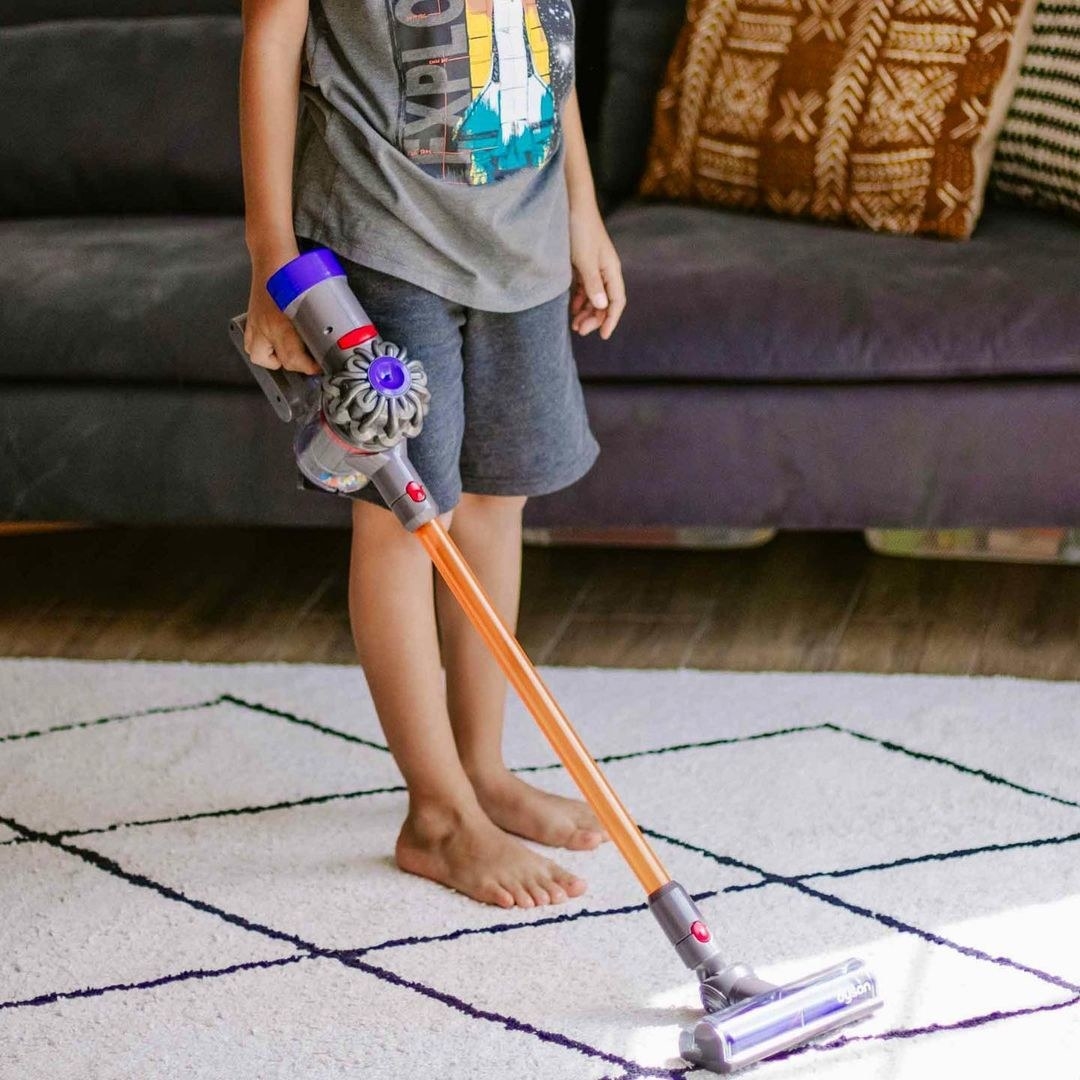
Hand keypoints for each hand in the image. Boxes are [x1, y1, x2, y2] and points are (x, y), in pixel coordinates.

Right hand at [243, 251, 320, 374]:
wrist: (272, 258)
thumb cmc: (292, 273)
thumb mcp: (313, 299)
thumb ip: (321, 320)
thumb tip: (335, 336)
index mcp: (283, 323)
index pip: (294, 359)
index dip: (309, 368)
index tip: (320, 366)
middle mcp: (267, 327)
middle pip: (281, 361)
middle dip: (298, 365)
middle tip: (309, 361)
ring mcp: (256, 324)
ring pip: (259, 356)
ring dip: (274, 359)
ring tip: (287, 353)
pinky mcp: (251, 320)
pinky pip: (251, 344)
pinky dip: (261, 348)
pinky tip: (272, 344)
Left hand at [569, 206, 625, 340]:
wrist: (571, 204)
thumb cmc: (580, 230)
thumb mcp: (585, 260)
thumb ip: (593, 284)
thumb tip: (603, 306)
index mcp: (611, 269)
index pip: (617, 301)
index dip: (611, 319)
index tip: (603, 336)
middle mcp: (605, 270)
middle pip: (605, 302)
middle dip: (594, 318)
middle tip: (579, 330)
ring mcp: (593, 267)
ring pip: (593, 296)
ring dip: (586, 311)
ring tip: (574, 323)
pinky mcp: (581, 263)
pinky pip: (583, 288)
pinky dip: (579, 300)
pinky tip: (572, 308)